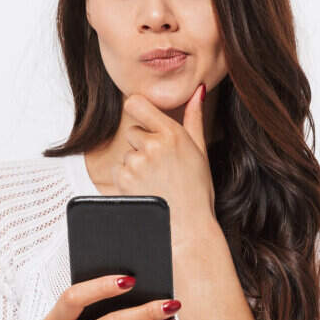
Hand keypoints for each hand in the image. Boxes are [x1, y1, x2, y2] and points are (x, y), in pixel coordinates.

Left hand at [109, 82, 216, 245]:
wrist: (188, 228)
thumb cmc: (196, 191)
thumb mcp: (200, 151)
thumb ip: (194, 117)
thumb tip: (198, 91)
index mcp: (172, 133)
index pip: (136, 103)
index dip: (138, 111)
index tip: (145, 121)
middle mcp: (153, 145)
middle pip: (133, 131)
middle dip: (143, 145)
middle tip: (161, 166)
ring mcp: (136, 163)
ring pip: (126, 153)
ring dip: (136, 164)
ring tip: (155, 181)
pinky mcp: (123, 180)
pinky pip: (119, 170)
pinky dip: (128, 180)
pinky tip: (146, 190)